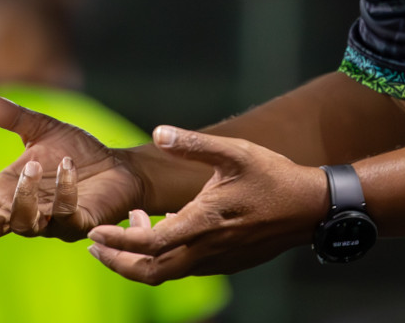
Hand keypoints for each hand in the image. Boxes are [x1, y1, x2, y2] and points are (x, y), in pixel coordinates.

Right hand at [0, 94, 146, 240]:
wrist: (121, 167)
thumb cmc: (78, 152)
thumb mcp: (43, 129)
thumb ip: (14, 118)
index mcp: (6, 191)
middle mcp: (22, 211)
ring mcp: (49, 222)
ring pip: (22, 225)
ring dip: (23, 197)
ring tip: (32, 164)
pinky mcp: (78, 225)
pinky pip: (64, 217)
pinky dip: (63, 193)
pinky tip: (68, 166)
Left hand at [85, 125, 327, 283]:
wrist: (311, 209)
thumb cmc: (273, 177)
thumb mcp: (235, 152)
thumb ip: (194, 144)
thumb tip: (159, 131)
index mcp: (203, 223)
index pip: (148, 244)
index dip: (117, 241)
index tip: (93, 232)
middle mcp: (207, 250)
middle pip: (150, 273)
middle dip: (118, 262)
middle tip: (95, 245)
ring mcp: (217, 261)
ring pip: (167, 273)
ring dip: (140, 257)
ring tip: (127, 227)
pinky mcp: (226, 263)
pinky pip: (185, 267)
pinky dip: (164, 255)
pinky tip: (163, 225)